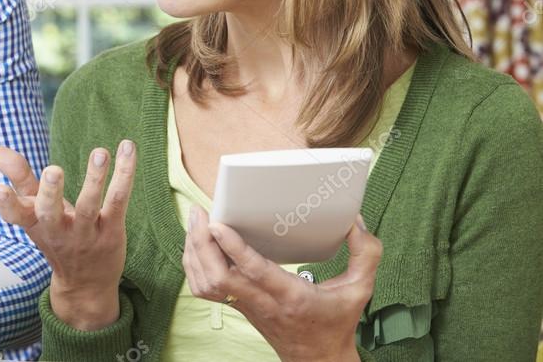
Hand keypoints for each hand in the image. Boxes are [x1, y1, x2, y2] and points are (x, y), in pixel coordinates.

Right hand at [0, 140, 137, 329]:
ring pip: (89, 206)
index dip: (6, 204)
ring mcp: (86, 233)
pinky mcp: (112, 231)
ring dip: (94, 179)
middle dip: (50, 192)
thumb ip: (18, 178)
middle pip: (50, 214)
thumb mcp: (34, 212)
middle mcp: (58, 231)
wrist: (86, 284)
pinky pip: (117, 202)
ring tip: (99, 153)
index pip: (15, 216)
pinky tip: (127, 149)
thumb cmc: (57, 236)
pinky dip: (124, 175)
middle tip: (52, 170)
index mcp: (35, 223)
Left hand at [182, 208, 379, 361]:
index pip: (255, 272)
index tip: (218, 224)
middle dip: (202, 243)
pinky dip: (193, 265)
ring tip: (195, 220)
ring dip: (194, 251)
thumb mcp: (361, 289)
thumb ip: (366, 254)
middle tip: (199, 212)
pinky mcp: (236, 306)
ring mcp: (245, 306)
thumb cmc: (337, 321)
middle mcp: (262, 302)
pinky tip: (196, 244)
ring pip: (205, 283)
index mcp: (291, 296)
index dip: (233, 248)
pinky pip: (204, 289)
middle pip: (219, 277)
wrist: (319, 359)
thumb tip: (355, 220)